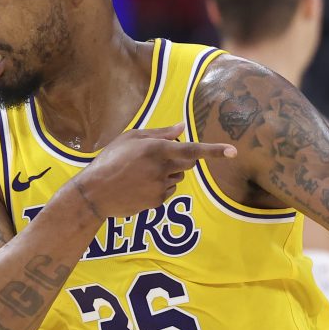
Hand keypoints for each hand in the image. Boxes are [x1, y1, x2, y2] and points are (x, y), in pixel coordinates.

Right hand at [75, 124, 236, 218]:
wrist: (95, 193)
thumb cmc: (111, 160)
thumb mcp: (131, 138)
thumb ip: (159, 133)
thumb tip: (182, 128)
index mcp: (157, 149)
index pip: (192, 150)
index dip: (214, 150)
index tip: (233, 151)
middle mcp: (162, 168)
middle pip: (187, 163)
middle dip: (179, 160)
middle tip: (154, 159)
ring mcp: (161, 186)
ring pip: (178, 178)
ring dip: (168, 174)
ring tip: (141, 174)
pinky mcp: (158, 201)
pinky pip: (169, 191)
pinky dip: (160, 187)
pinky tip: (140, 186)